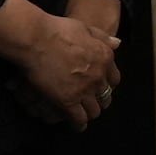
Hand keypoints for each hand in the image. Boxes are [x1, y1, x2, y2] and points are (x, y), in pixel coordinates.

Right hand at [0, 0, 116, 130]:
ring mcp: (84, 90)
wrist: (37, 39)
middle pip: (105, 97)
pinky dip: (79, 124)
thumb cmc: (58, 29)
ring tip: (84, 115)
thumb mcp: (86, 28)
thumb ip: (102, 37)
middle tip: (93, 104)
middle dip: (100, 101)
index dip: (108, 85)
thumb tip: (118, 43)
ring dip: (90, 113)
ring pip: (94, 111)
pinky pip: (78, 119)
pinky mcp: (67, 101)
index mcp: (105, 58)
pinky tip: (77, 126)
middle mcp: (98, 76)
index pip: (114, 79)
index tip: (101, 88)